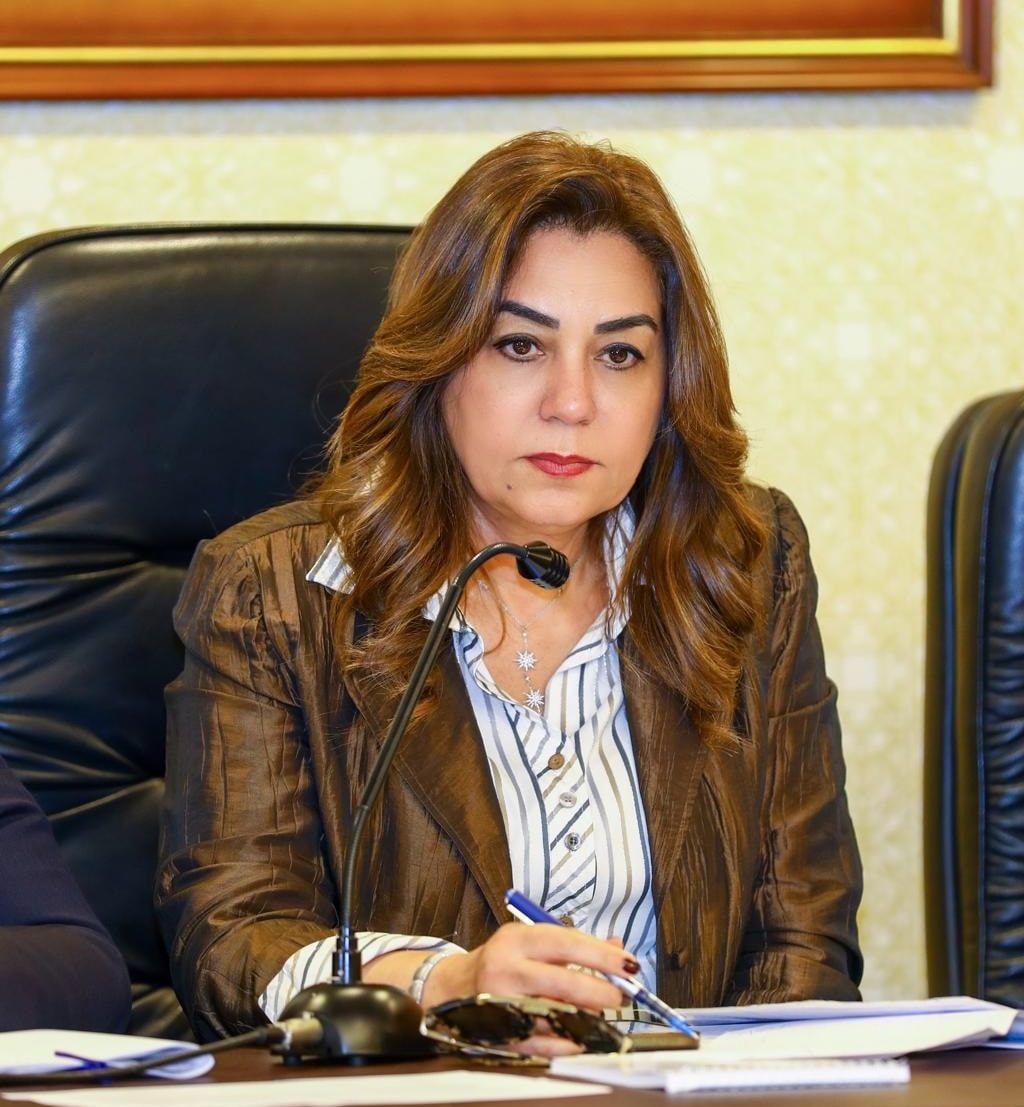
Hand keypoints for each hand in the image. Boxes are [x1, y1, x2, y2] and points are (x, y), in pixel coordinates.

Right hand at [424, 923, 632, 1057]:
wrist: (456, 986)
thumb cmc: (504, 959)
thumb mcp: (533, 939)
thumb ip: (575, 943)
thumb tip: (618, 949)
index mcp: (516, 940)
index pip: (566, 943)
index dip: (601, 956)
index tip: (628, 965)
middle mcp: (506, 970)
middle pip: (563, 983)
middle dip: (600, 991)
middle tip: (620, 996)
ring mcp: (502, 1004)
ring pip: (556, 1016)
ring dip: (587, 1018)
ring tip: (599, 1014)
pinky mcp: (503, 1034)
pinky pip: (544, 1044)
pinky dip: (568, 1042)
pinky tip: (581, 1037)